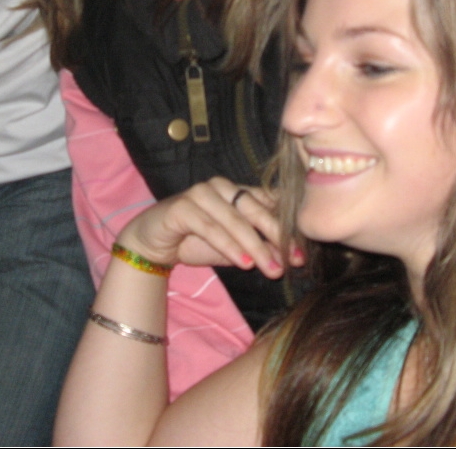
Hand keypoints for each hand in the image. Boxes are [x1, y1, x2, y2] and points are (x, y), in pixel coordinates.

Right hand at [117, 177, 303, 280]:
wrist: (152, 244)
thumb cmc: (195, 242)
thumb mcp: (233, 247)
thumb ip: (257, 247)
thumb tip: (291, 259)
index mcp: (237, 191)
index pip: (267, 204)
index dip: (287, 227)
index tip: (303, 253)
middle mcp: (221, 187)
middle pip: (256, 210)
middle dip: (276, 237)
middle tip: (293, 262)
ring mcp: (201, 193)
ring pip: (235, 220)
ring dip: (256, 246)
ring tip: (271, 269)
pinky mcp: (182, 206)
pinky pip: (211, 227)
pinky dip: (230, 246)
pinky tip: (243, 262)